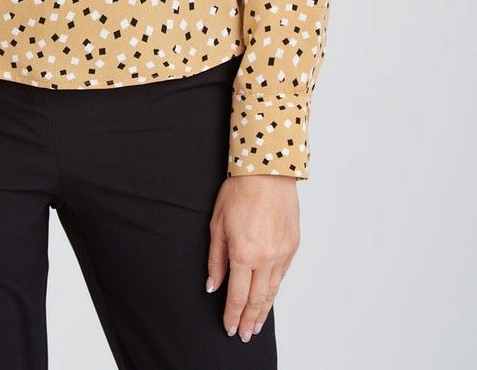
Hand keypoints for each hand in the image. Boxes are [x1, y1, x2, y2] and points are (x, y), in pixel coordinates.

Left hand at [205, 175, 299, 341]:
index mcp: (244, 254)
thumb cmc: (239, 192)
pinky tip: (269, 297)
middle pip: (257, 299)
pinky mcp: (292, 246)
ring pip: (272, 291)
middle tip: (244, 334)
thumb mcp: (218, 225)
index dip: (232, 315)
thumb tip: (213, 284)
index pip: (237, 296)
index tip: (229, 327)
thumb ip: (216, 259)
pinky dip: (274, 289)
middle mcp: (266, 259)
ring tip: (256, 325)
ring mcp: (282, 254)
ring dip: (264, 310)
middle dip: (249, 320)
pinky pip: (282, 275)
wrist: (268, 172)